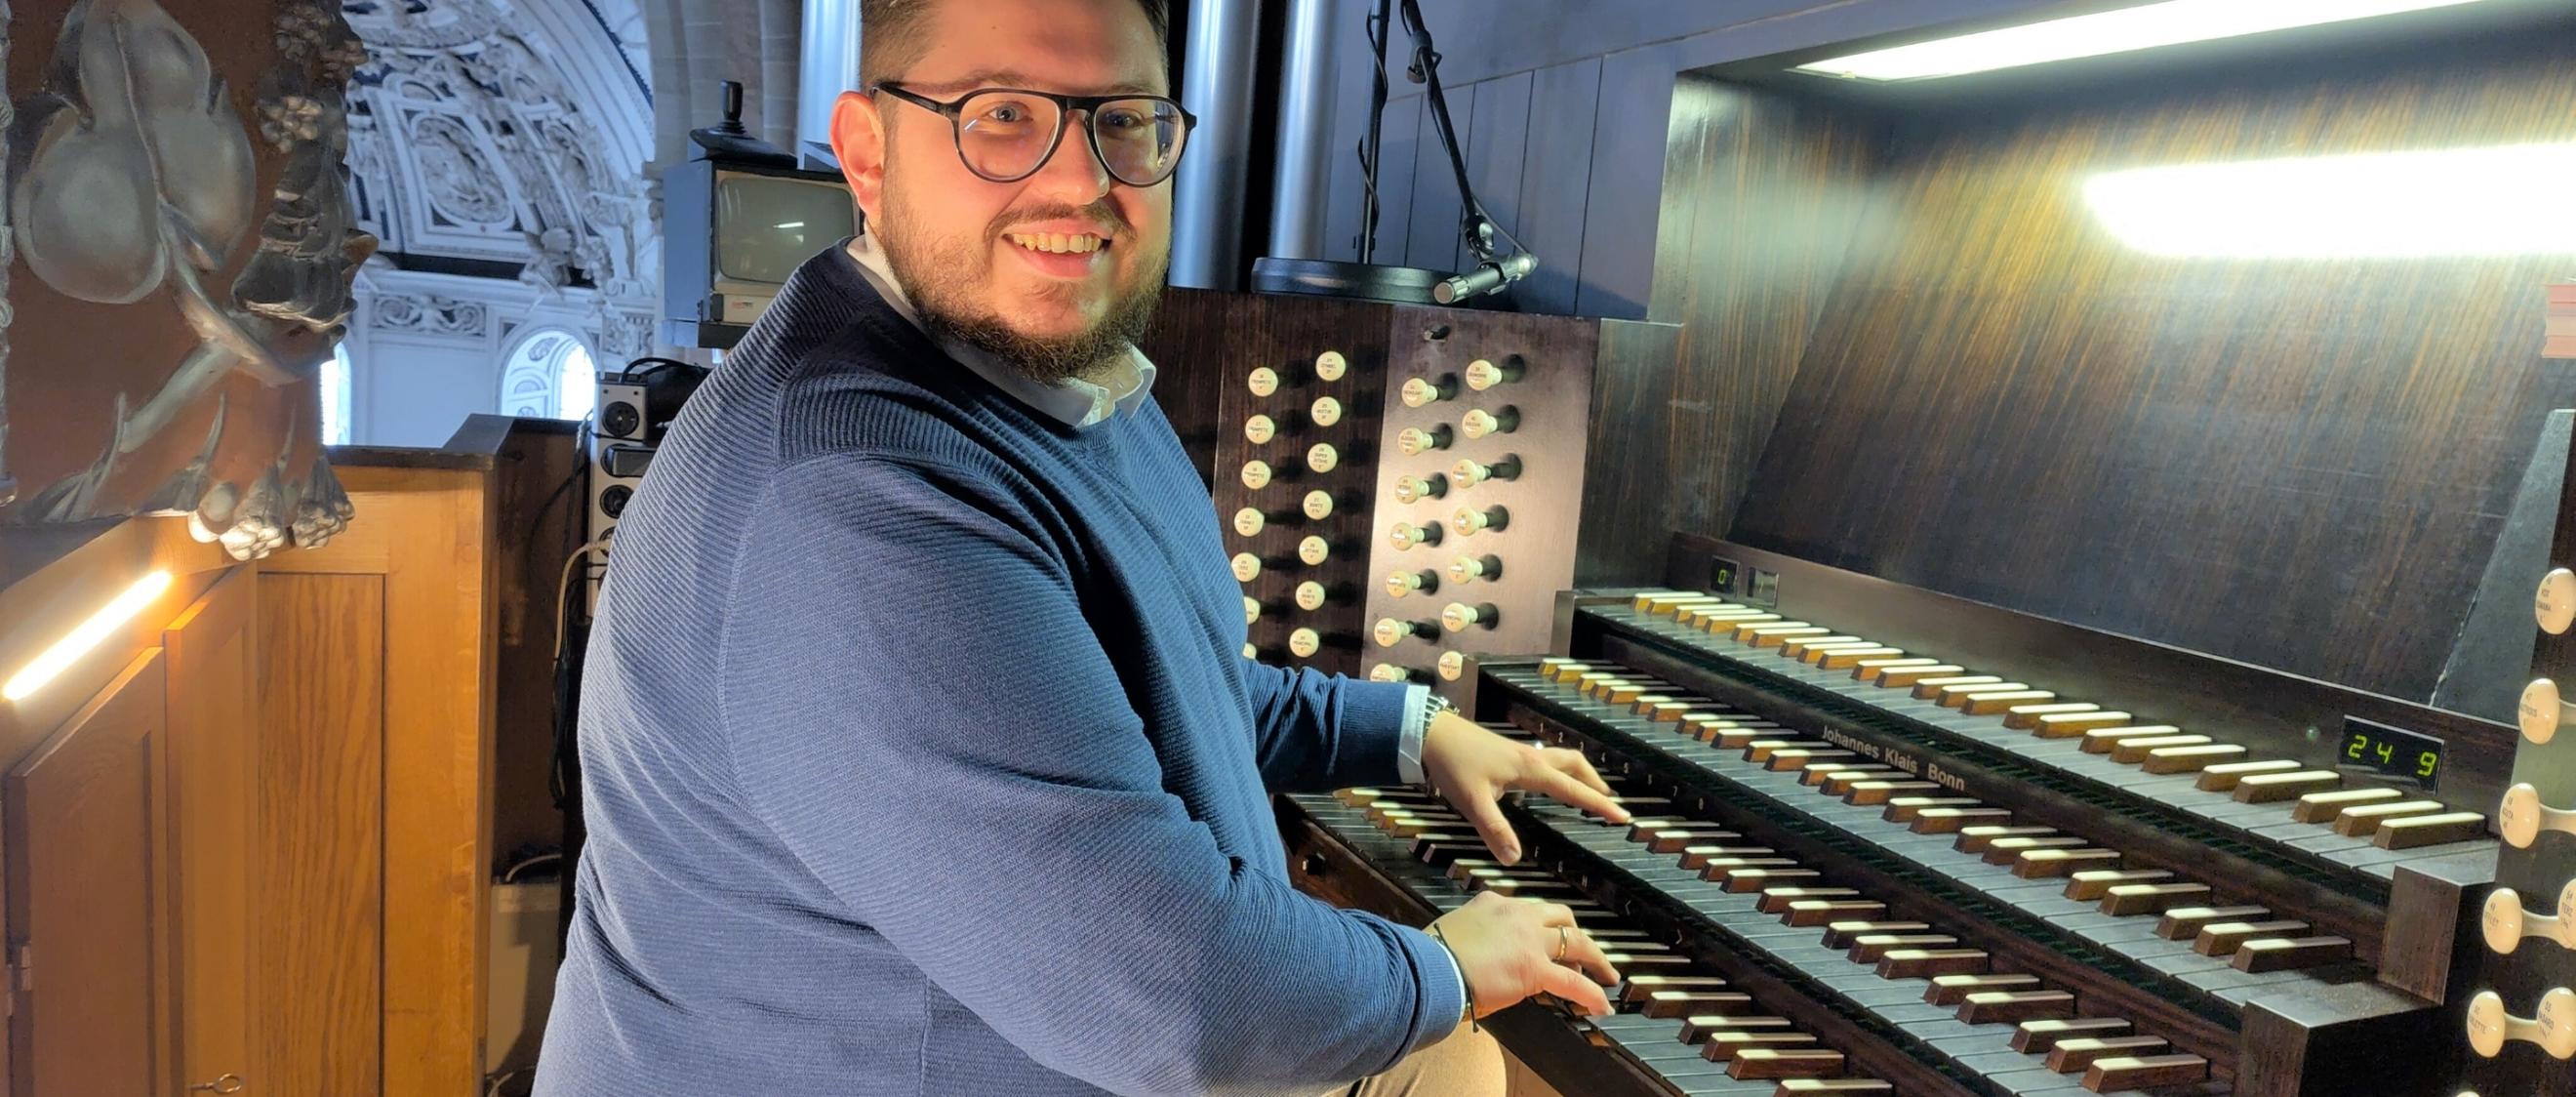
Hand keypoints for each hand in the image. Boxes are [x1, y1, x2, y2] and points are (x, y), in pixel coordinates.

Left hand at [1421, 711, 1627, 863]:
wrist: (1432, 732)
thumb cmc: (1454, 765)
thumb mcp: (1473, 802)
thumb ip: (1495, 830)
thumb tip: (1515, 860)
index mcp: (1530, 770)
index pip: (1573, 788)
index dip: (1598, 804)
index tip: (1622, 816)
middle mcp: (1532, 757)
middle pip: (1575, 766)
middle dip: (1596, 784)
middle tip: (1611, 804)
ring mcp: (1522, 752)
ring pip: (1562, 759)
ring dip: (1581, 773)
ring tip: (1590, 791)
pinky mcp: (1510, 751)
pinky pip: (1547, 759)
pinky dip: (1561, 770)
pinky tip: (1551, 781)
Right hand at [1429, 891, 1618, 1017]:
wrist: (1430, 969)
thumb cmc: (1431, 957)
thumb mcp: (1453, 933)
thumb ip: (1473, 938)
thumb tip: (1480, 957)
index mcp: (1491, 903)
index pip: (1526, 910)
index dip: (1539, 927)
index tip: (1542, 941)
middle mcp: (1515, 914)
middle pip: (1559, 916)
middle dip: (1574, 934)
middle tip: (1583, 953)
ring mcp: (1529, 939)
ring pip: (1575, 941)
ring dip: (1594, 958)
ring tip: (1605, 974)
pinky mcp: (1535, 968)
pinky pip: (1574, 982)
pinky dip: (1591, 993)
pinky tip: (1601, 1005)